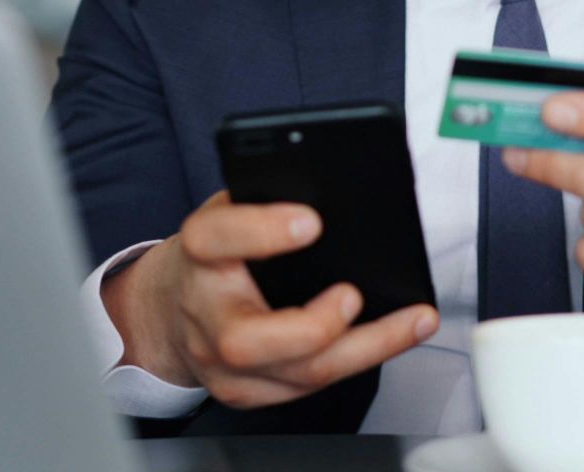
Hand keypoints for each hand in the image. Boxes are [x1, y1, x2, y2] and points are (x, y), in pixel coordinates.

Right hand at [100, 190, 439, 408]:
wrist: (169, 311)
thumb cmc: (213, 255)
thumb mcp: (228, 213)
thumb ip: (267, 203)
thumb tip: (335, 189)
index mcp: (198, 255)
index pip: (215, 240)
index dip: (260, 231)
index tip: (311, 221)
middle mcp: (205, 315)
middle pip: (245, 340)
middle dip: (311, 325)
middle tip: (354, 295)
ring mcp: (223, 365)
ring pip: (295, 374)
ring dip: (366, 348)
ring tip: (414, 321)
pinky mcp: (247, 393)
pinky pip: (309, 388)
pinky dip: (359, 361)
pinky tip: (394, 339)